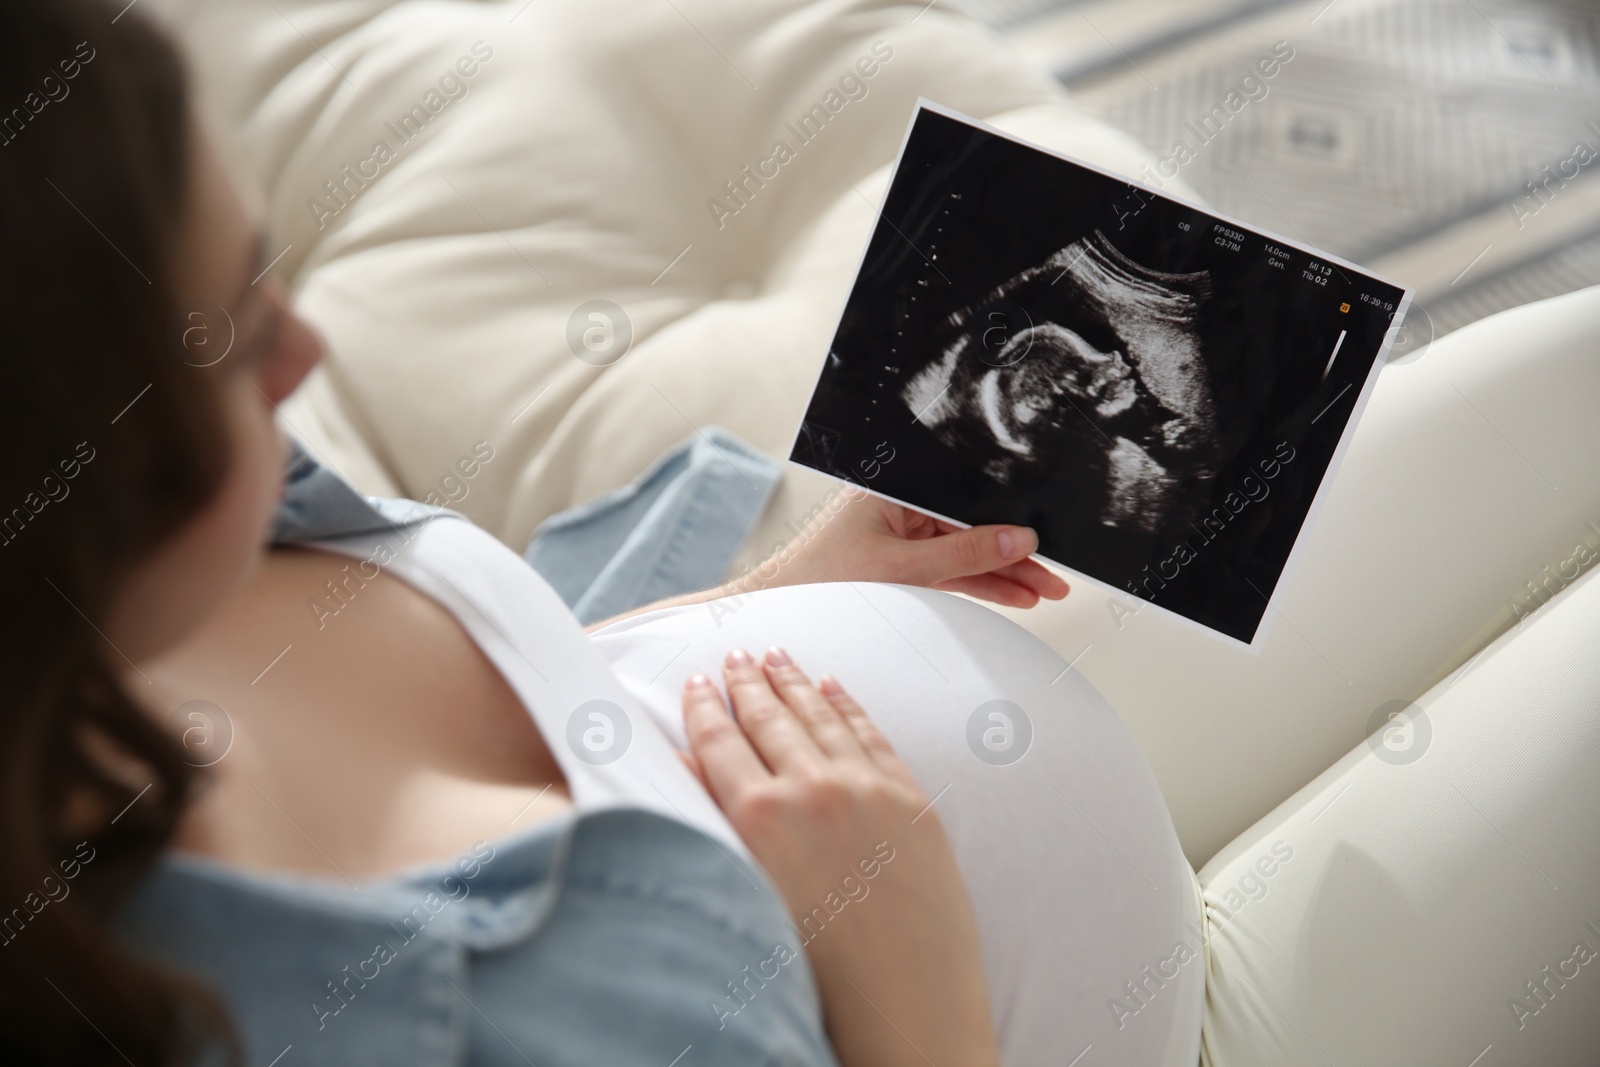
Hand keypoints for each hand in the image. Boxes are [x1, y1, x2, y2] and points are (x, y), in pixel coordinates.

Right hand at [681, 647, 999, 1066]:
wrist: (907, 1012)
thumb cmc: (814, 978)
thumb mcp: (747, 897)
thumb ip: (717, 827)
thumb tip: (689, 771)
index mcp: (761, 818)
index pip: (720, 743)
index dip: (704, 708)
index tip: (694, 682)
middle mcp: (813, 790)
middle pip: (770, 720)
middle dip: (747, 684)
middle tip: (732, 656)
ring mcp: (869, 791)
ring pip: (822, 718)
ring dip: (795, 683)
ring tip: (776, 656)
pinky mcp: (913, 802)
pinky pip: (873, 736)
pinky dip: (849, 707)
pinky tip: (833, 688)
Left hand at [767, 487, 1068, 608]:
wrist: (777, 612)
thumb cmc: (820, 579)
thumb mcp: (902, 568)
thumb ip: (963, 556)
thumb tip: (1019, 540)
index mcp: (894, 488)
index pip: (966, 500)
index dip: (1008, 522)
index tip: (1045, 541)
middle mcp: (899, 506)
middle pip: (972, 527)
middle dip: (1015, 554)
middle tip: (1056, 577)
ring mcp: (900, 536)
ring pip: (964, 553)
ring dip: (1003, 574)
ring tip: (1044, 592)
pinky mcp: (898, 563)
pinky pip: (949, 571)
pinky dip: (978, 585)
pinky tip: (1012, 596)